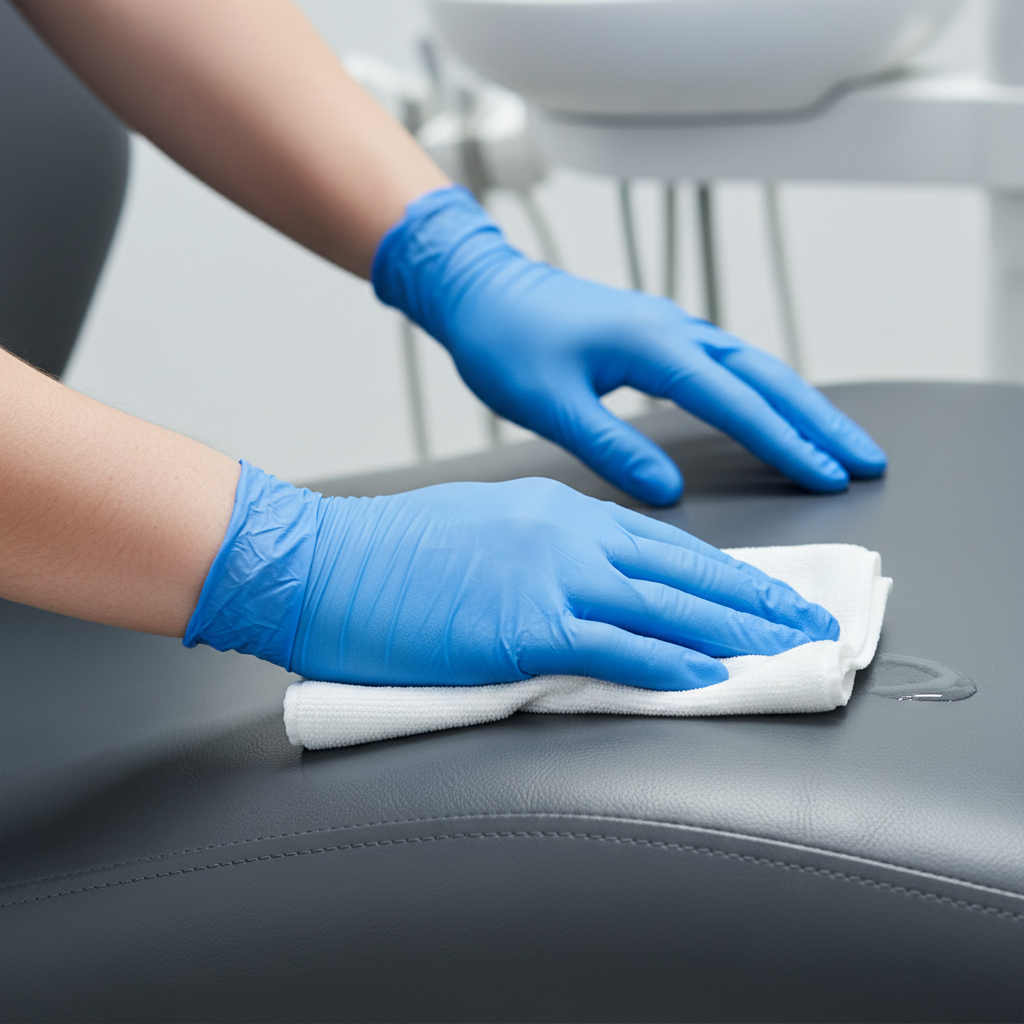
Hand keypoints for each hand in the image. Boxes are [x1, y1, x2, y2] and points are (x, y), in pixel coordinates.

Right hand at [185, 464, 838, 689]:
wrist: (321, 560)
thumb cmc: (387, 554)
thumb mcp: (481, 534)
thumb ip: (541, 556)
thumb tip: (581, 592)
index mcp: (557, 510)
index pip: (662, 544)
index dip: (721, 573)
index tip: (762, 592)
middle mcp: (567, 535)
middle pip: (683, 570)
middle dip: (756, 598)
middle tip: (810, 620)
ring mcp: (548, 578)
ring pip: (665, 607)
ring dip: (734, 633)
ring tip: (788, 652)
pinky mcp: (522, 627)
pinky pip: (614, 648)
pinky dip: (668, 664)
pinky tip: (709, 678)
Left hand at [373, 186, 886, 505]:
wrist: (480, 290)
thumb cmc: (505, 342)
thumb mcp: (550, 404)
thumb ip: (611, 449)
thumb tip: (666, 491)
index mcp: (651, 346)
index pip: (736, 402)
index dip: (785, 443)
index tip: (827, 475)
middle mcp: (672, 329)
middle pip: (767, 377)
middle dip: (821, 421)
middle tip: (867, 458)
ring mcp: (669, 327)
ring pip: (754, 366)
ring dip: (801, 404)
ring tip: (839, 440)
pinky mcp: (658, 335)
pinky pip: (729, 362)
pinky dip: (764, 390)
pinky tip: (775, 410)